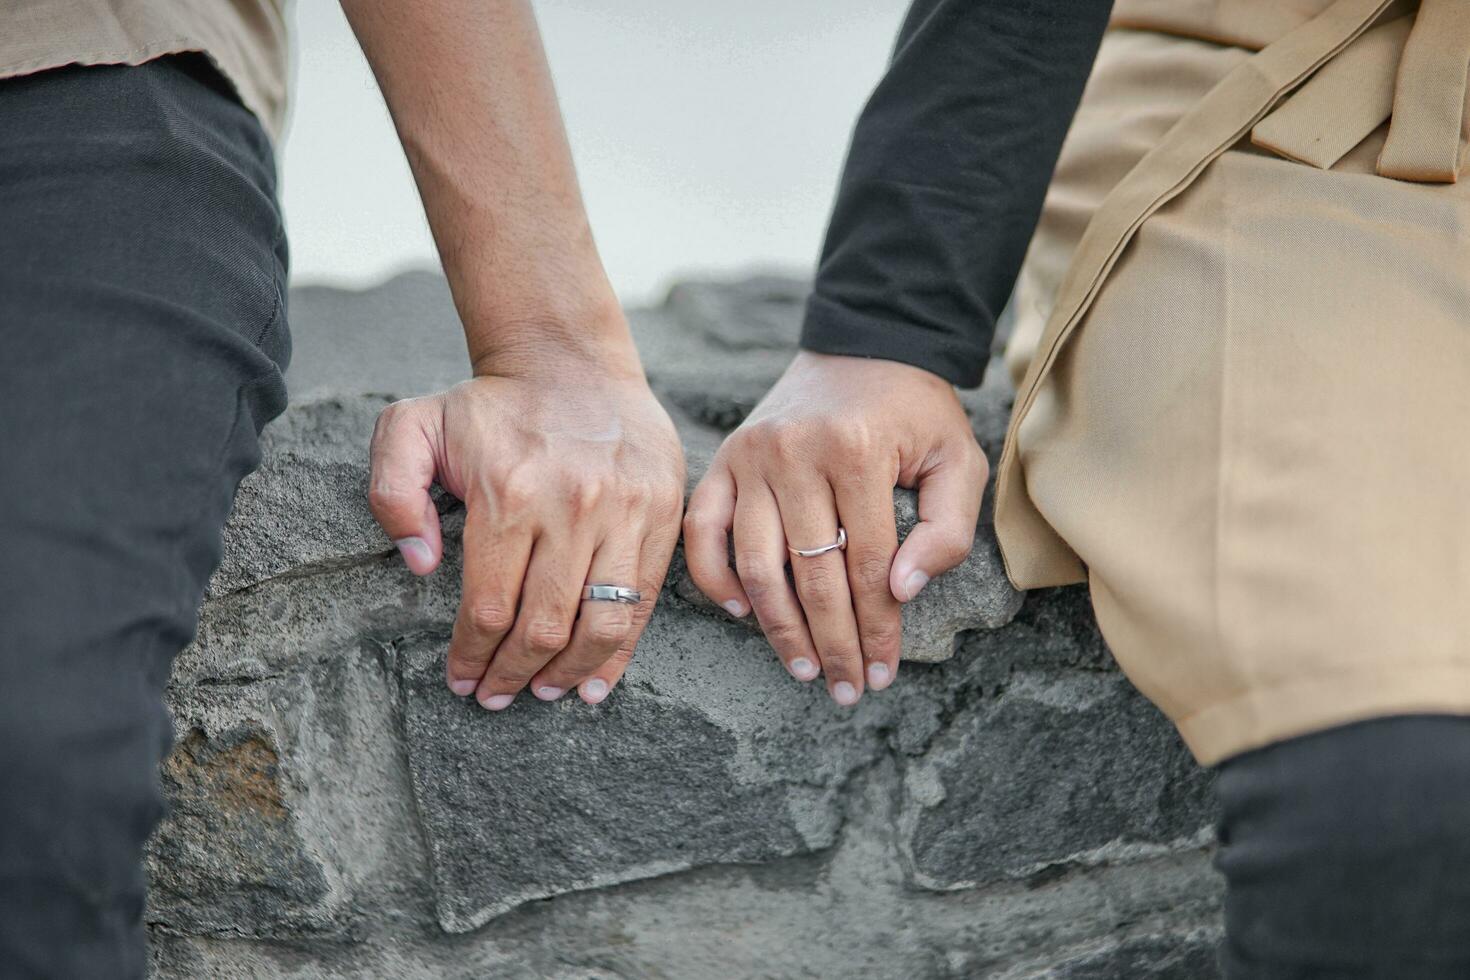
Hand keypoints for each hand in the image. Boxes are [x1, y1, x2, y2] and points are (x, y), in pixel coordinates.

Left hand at [368, 344, 684, 707]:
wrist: (572, 361)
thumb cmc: (489, 406)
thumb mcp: (412, 426)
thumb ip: (392, 492)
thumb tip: (421, 565)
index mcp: (508, 493)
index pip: (489, 606)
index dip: (473, 657)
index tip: (462, 681)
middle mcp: (571, 506)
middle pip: (543, 626)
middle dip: (513, 675)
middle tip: (496, 697)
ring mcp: (624, 511)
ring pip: (600, 624)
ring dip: (568, 674)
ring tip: (544, 693)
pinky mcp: (662, 512)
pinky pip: (644, 601)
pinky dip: (619, 653)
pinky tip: (595, 684)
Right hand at [684, 351, 985, 704]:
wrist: (866, 346)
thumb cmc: (916, 413)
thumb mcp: (958, 460)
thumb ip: (946, 529)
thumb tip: (901, 593)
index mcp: (857, 451)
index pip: (866, 565)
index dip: (876, 629)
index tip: (882, 673)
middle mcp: (796, 452)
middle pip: (810, 575)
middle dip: (832, 642)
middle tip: (845, 688)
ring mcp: (751, 455)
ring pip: (755, 563)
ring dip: (777, 627)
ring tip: (804, 667)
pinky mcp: (723, 458)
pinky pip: (704, 531)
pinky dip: (716, 577)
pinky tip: (744, 614)